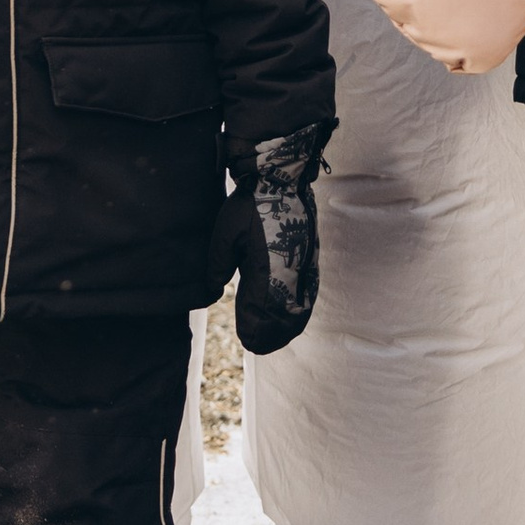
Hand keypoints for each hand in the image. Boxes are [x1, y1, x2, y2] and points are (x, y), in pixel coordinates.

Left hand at [231, 126, 328, 355]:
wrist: (280, 179)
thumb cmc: (249, 205)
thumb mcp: (224, 232)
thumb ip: (218, 263)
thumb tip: (215, 290)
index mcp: (265, 266)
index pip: (260, 310)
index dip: (254, 328)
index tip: (246, 340)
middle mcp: (288, 270)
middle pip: (283, 315)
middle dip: (270, 334)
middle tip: (256, 345)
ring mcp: (303, 265)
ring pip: (299, 306)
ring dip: (287, 325)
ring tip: (274, 339)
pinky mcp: (309, 258)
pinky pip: (309, 292)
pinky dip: (301, 310)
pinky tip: (294, 319)